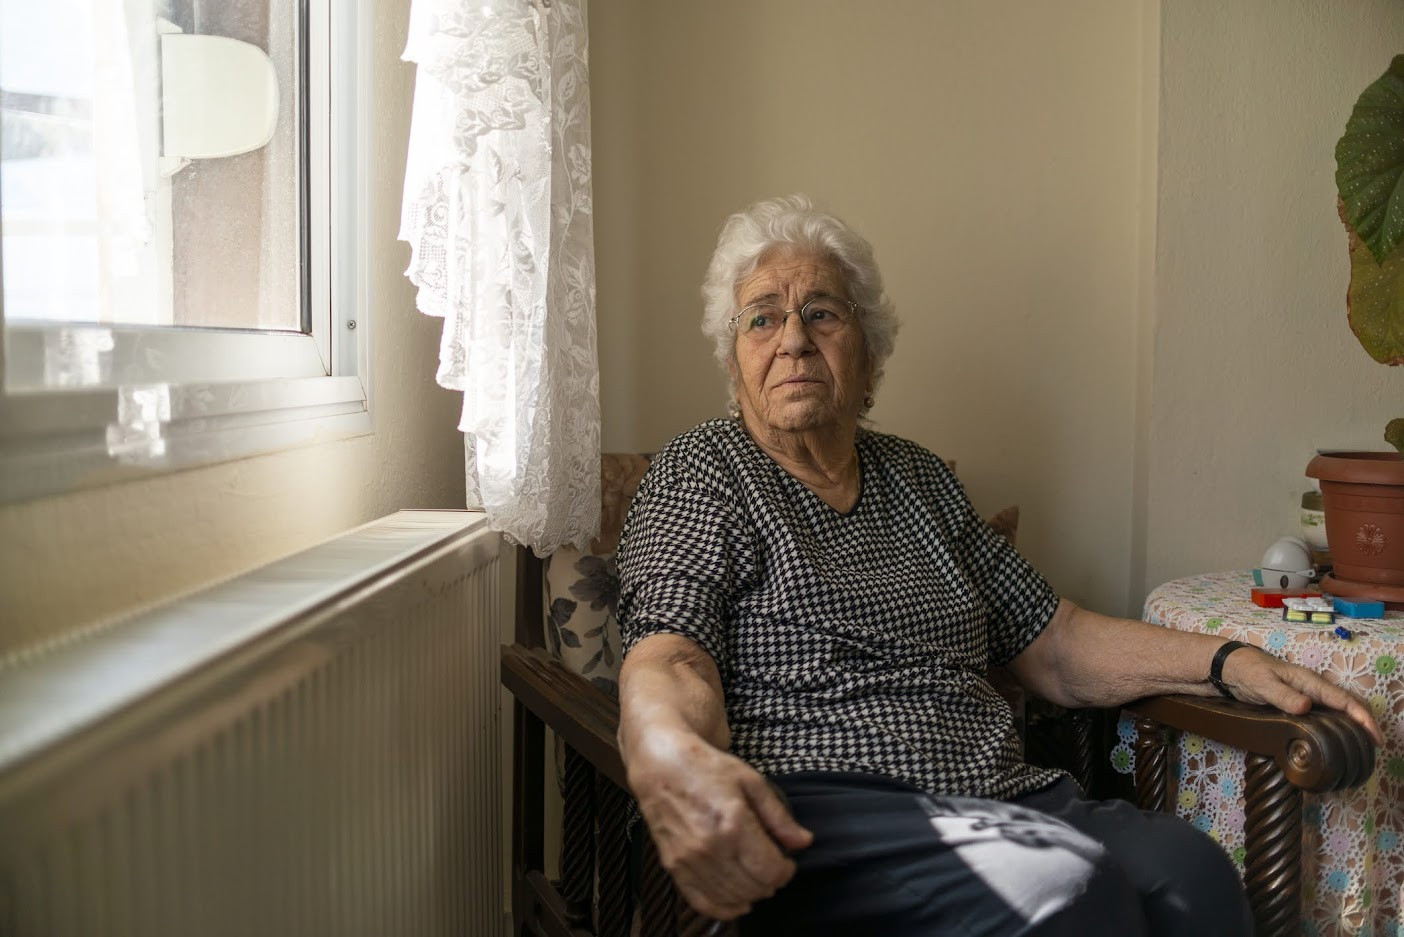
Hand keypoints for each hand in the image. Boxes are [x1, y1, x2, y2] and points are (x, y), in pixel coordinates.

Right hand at [627, 729, 812, 920]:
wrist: (662, 765)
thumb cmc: (707, 767)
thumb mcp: (751, 782)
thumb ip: (778, 816)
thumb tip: (803, 842)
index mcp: (734, 824)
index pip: (771, 870)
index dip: (786, 871)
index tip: (787, 861)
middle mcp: (711, 848)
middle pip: (754, 887)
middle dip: (771, 882)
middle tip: (772, 867)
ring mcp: (689, 860)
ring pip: (731, 898)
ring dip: (751, 894)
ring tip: (755, 878)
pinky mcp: (673, 866)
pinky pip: (702, 902)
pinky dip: (723, 908)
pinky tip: (737, 902)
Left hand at [1222, 645, 1384, 745]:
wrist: (1229, 666)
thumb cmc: (1247, 671)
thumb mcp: (1263, 684)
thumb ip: (1284, 696)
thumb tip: (1307, 707)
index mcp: (1309, 682)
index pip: (1344, 700)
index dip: (1362, 718)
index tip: (1374, 736)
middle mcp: (1313, 688)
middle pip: (1348, 704)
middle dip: (1364, 722)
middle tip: (1374, 745)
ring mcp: (1306, 695)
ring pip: (1338, 709)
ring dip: (1353, 724)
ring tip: (1361, 746)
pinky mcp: (1298, 702)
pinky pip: (1325, 713)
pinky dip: (1337, 724)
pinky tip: (1337, 738)